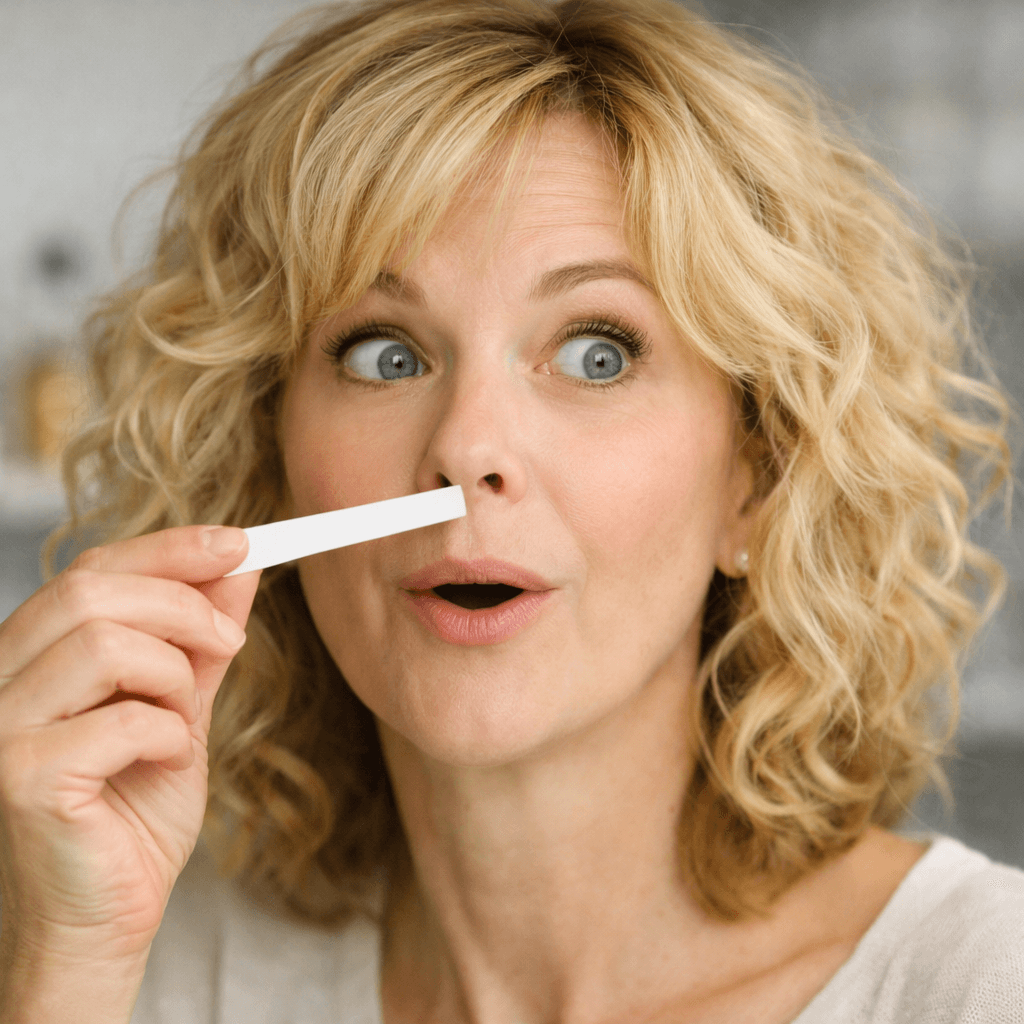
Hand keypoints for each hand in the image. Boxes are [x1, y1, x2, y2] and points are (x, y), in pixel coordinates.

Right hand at [0, 526, 258, 988]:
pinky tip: (163, 763)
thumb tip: (238, 567)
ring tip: (182, 721)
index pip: (92, 569)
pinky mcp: (20, 778)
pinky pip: (122, 720)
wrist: (109, 917)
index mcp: (33, 655)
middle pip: (90, 590)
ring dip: (175, 676)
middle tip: (232, 637)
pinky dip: (169, 735)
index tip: (240, 541)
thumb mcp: (183, 707)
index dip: (170, 548)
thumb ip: (202, 640)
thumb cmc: (135, 814)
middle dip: (182, 604)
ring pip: (104, 644)